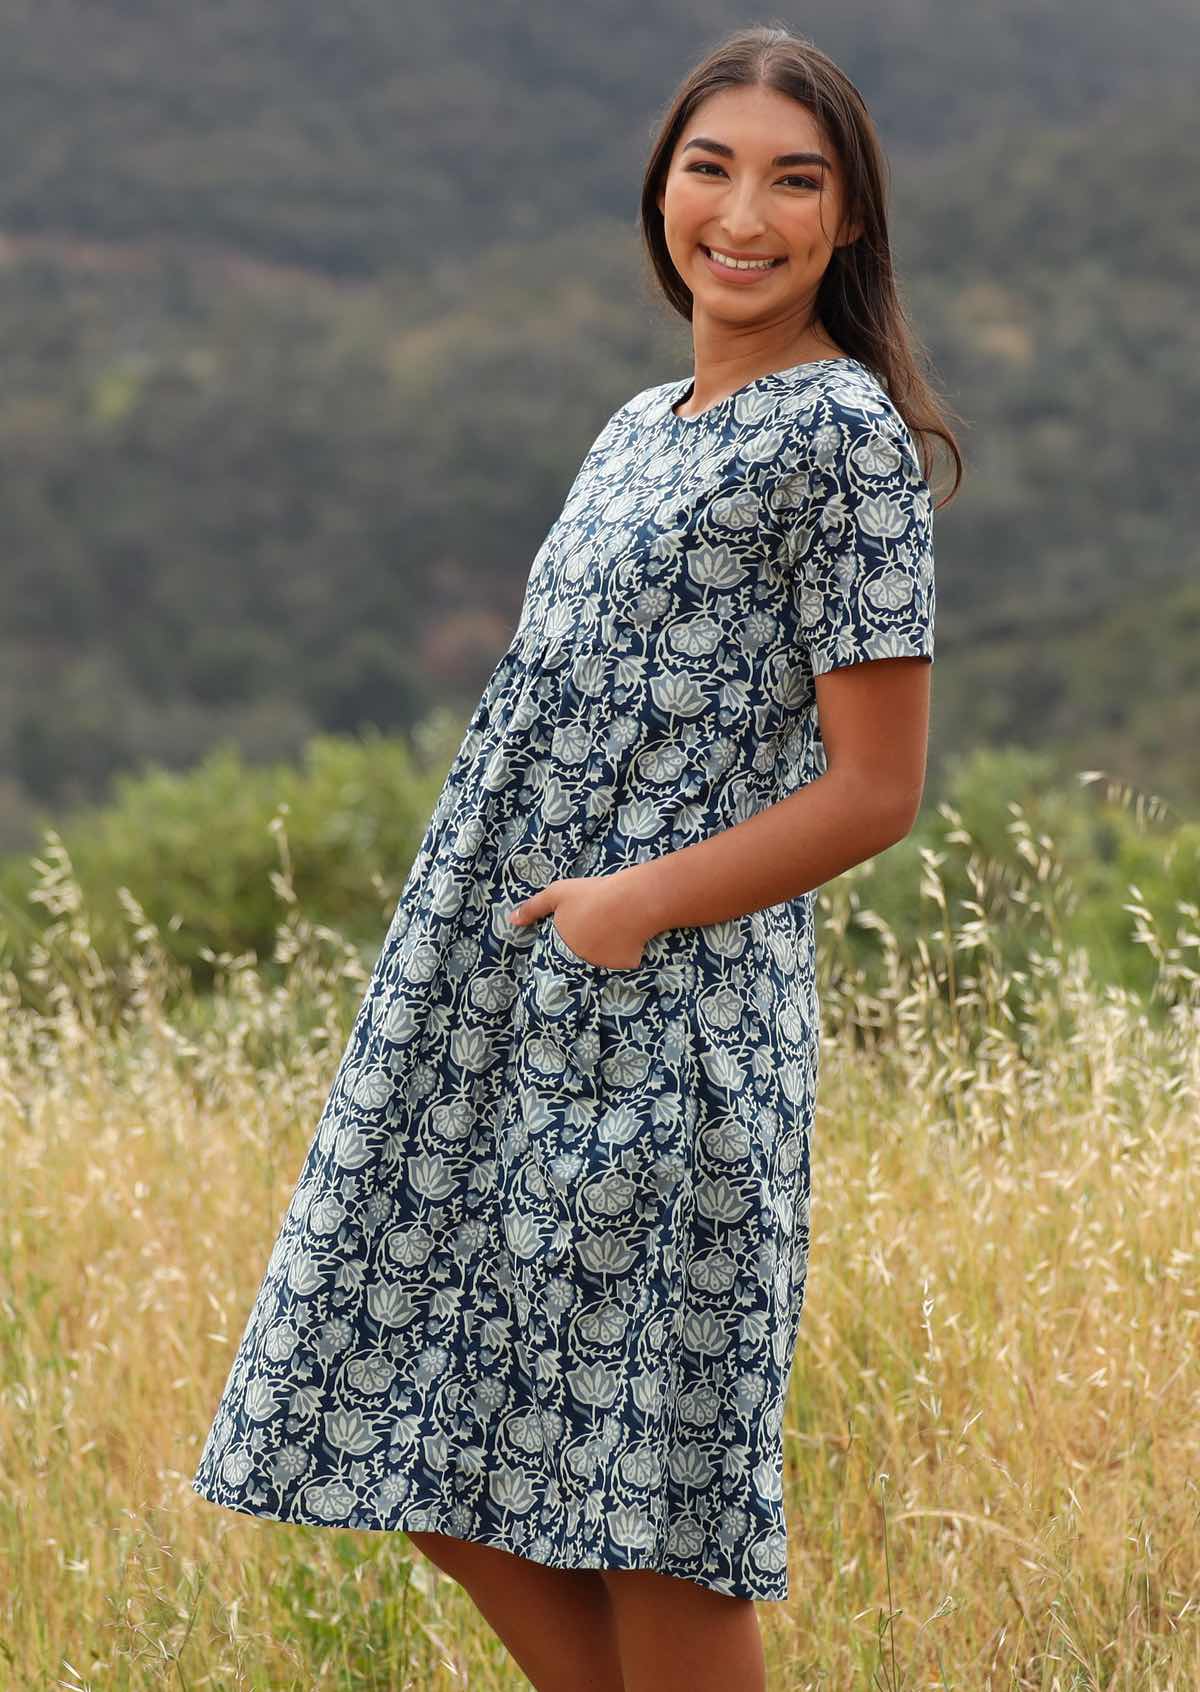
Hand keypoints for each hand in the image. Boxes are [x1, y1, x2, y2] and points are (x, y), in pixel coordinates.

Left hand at [506, 873, 653, 969]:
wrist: (632, 902)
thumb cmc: (593, 894)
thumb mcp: (557, 893)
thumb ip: (533, 908)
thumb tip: (511, 920)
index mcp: (562, 943)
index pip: (558, 951)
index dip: (568, 941)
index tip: (578, 933)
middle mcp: (580, 959)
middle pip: (579, 957)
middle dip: (587, 946)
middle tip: (599, 929)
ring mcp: (602, 965)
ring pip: (600, 962)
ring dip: (603, 954)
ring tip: (614, 933)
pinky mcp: (623, 968)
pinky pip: (621, 965)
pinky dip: (623, 958)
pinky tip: (629, 942)